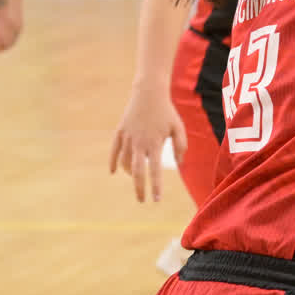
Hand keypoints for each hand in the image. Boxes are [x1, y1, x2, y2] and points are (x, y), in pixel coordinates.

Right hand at [109, 84, 188, 201]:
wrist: (148, 94)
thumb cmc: (167, 112)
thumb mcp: (179, 128)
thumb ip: (181, 146)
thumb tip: (180, 163)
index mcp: (154, 144)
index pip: (154, 171)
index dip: (155, 187)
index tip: (156, 199)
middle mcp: (139, 143)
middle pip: (137, 172)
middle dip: (139, 188)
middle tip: (142, 201)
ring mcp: (127, 138)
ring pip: (124, 162)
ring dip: (130, 174)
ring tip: (137, 180)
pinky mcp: (120, 132)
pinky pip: (114, 151)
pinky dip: (113, 162)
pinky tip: (114, 172)